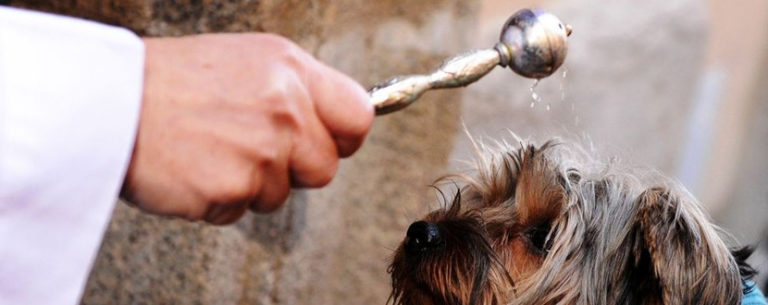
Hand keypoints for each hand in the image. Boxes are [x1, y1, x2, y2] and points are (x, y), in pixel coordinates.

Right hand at [120, 33, 372, 223]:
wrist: (110, 100)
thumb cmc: (171, 80)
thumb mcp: (248, 60)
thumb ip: (295, 89)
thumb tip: (332, 119)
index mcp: (291, 70)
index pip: (358, 116)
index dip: (344, 137)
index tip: (329, 142)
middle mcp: (284, 110)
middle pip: (325, 167)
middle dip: (294, 168)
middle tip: (252, 149)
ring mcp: (260, 151)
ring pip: (281, 194)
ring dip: (251, 184)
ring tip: (213, 150)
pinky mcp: (231, 188)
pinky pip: (241, 211)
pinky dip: (218, 200)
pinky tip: (195, 168)